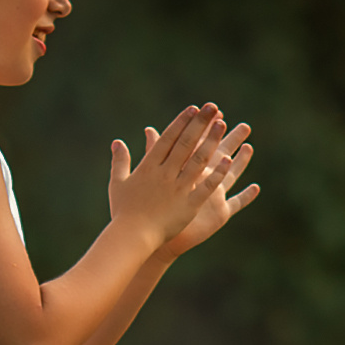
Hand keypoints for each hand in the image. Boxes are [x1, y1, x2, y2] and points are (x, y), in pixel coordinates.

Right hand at [107, 104, 245, 248]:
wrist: (131, 237)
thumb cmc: (123, 211)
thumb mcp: (118, 183)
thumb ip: (120, 161)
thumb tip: (117, 142)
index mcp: (149, 167)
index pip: (168, 138)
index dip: (181, 122)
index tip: (193, 108)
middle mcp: (165, 174)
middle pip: (185, 143)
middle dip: (199, 123)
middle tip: (212, 107)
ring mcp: (178, 189)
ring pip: (197, 160)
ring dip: (210, 141)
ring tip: (222, 125)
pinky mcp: (189, 205)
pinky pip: (205, 187)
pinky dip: (216, 173)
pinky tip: (228, 160)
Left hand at [164, 123, 258, 255]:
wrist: (153, 235)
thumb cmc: (151, 208)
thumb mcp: (151, 175)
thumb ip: (153, 151)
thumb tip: (149, 129)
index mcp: (186, 169)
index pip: (200, 144)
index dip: (207, 129)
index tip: (216, 112)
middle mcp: (201, 181)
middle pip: (219, 157)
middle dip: (231, 140)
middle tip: (245, 126)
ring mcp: (212, 197)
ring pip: (230, 176)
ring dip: (240, 162)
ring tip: (249, 148)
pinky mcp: (218, 214)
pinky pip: (235, 204)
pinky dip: (245, 196)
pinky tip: (256, 188)